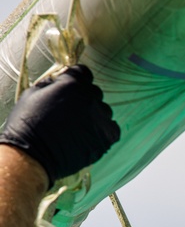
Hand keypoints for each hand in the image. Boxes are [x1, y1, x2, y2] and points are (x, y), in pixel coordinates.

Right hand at [0, 64, 119, 185]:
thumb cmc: (28, 124)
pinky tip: (91, 135)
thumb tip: (61, 79)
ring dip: (94, 115)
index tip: (70, 87)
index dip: (76, 79)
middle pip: (95, 92)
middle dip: (84, 97)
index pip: (83, 73)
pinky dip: (104, 130)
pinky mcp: (107, 137)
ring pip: (104, 111)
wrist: (34, 154)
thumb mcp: (33, 93)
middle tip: (71, 111)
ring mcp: (101, 118)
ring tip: (79, 127)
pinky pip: (113, 129)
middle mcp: (90, 98)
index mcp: (72, 84)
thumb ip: (52, 83)